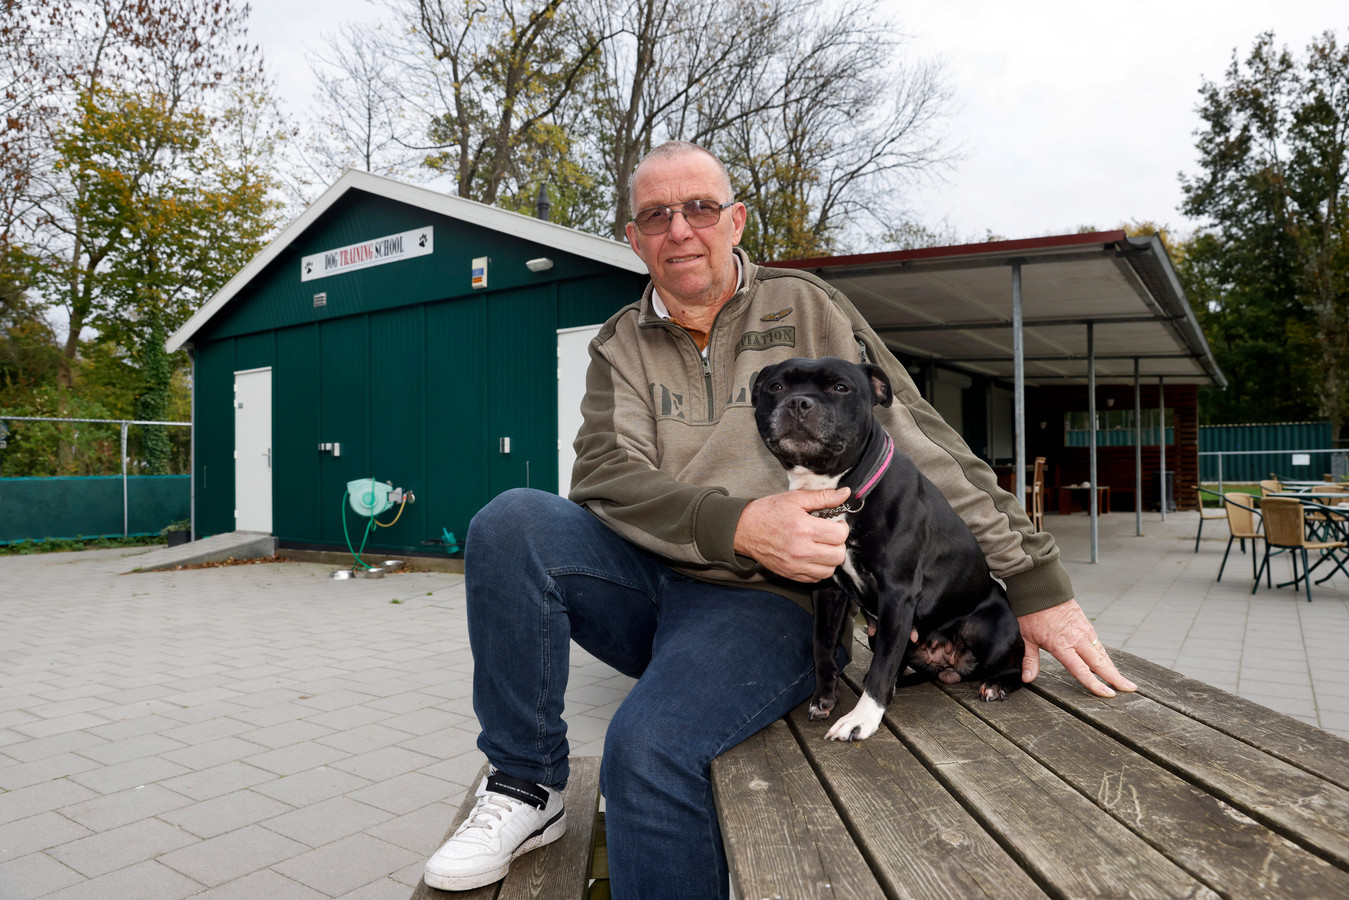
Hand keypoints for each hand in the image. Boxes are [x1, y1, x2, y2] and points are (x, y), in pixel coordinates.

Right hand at [735, 489, 850, 581]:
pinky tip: (812, 556)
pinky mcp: (790, 574)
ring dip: (830, 558)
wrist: (744, 529)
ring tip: (822, 546)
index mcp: (804, 528)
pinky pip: (815, 579)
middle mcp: (801, 550)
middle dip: (839, 543)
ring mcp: (795, 565)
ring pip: (829, 570)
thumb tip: (844, 493)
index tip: (835, 523)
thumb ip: (822, 497)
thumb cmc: (768, 512)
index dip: (842, 527)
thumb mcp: (795, 498)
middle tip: (830, 535)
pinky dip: (818, 569)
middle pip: (838, 555)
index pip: (840, 535)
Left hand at [1018, 599, 1135, 696]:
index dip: (1095, 684)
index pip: (1082, 670)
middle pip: (1100, 663)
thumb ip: (1030, 660)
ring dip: (1113, 667)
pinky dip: (1105, 655)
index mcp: (1062, 645)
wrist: (1041, 588)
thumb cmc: (1032, 613)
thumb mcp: (1027, 638)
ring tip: (1123, 680)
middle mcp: (1077, 639)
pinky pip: (1098, 643)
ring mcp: (1084, 631)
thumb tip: (1027, 679)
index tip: (1109, 694)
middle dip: (1116, 678)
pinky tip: (1108, 663)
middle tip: (1130, 689)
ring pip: (1102, 653)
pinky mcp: (1086, 624)